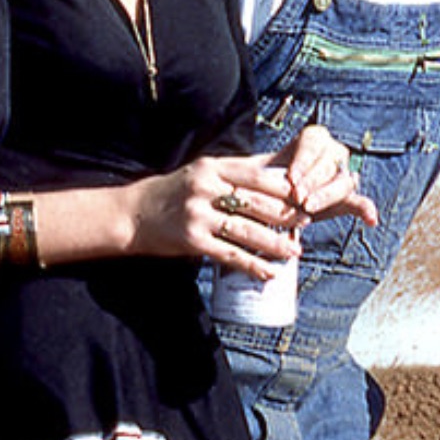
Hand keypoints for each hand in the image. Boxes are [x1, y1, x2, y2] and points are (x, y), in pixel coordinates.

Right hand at [130, 157, 318, 284]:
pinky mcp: (192, 241)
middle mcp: (205, 187)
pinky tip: (269, 272)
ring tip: (295, 251)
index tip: (304, 194)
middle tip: (307, 222)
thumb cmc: (173, 192)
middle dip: (285, 214)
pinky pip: (229, 254)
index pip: (256, 175)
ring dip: (274, 242)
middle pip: (255, 201)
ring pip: (246, 229)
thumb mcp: (201, 172)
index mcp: (211, 167)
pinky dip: (252, 264)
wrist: (131, 214)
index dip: (283, 186)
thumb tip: (276, 168)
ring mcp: (198, 215)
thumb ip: (235, 171)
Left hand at [266, 125, 378, 227]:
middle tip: (297, 197)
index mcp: (314, 138)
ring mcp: (343, 172)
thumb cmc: (268, 182)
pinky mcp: (348, 195)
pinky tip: (371, 219)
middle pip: (328, 163)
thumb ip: (262, 174)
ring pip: (342, 181)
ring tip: (309, 207)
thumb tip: (258, 179)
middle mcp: (333, 151)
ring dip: (327, 195)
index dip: (304, 161)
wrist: (274, 198)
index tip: (291, 178)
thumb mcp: (263, 174)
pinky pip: (360, 202)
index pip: (313, 144)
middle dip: (312, 181)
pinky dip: (365, 209)